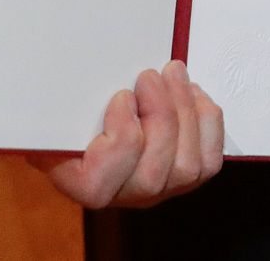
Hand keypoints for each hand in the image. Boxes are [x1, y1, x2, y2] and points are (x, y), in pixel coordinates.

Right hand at [32, 61, 224, 209]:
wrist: (97, 113)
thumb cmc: (76, 110)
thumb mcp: (59, 105)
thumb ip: (60, 104)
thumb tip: (67, 80)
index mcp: (80, 184)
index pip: (98, 186)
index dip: (120, 138)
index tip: (122, 96)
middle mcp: (121, 196)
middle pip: (152, 175)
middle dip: (161, 115)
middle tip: (151, 75)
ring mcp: (158, 190)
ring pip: (187, 168)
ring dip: (185, 111)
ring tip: (173, 74)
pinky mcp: (187, 177)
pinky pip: (210, 160)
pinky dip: (207, 121)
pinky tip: (192, 92)